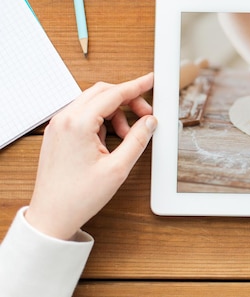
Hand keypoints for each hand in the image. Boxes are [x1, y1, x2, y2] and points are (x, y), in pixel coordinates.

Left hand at [25, 73, 157, 240]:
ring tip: (127, 135)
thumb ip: (137, 140)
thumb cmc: (77, 197)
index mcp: (77, 124)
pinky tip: (111, 139)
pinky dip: (101, 120)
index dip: (136, 86)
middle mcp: (64, 119)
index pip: (113, 94)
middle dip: (127, 99)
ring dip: (115, 112)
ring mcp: (58, 126)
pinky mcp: (57, 134)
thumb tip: (149, 122)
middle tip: (146, 114)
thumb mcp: (117, 168)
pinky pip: (83, 115)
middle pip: (102, 92)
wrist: (51, 217)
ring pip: (93, 103)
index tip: (150, 80)